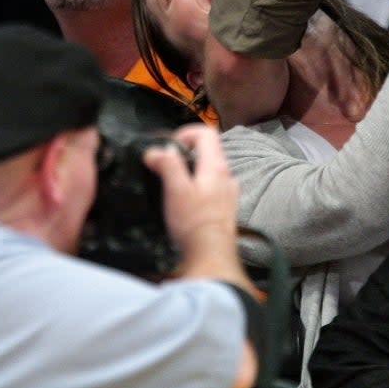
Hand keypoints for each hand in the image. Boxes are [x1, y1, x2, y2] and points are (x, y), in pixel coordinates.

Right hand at [143, 124, 242, 274]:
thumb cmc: (194, 222)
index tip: (168, 146)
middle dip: (185, 152)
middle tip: (164, 165)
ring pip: (210, 168)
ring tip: (172, 184)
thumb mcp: (176, 190)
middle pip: (208, 150)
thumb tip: (159, 150)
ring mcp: (229, 191)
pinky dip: (198, 185)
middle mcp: (226, 175)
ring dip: (191, 169)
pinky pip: (212, 186)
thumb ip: (169, 166)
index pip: (206, 133)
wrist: (212, 254)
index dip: (186, 133)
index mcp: (216, 166)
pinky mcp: (226, 206)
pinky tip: (186, 201)